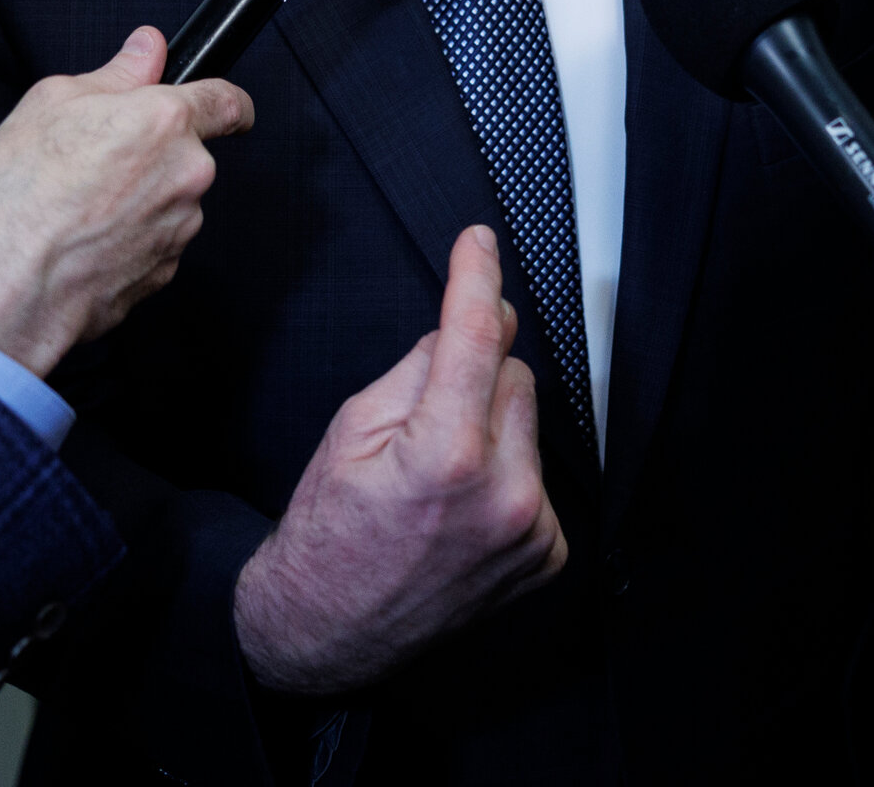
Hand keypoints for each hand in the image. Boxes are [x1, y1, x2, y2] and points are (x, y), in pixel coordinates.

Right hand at [0, 27, 252, 377]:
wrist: (11, 287)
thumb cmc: (22, 195)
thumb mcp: (52, 102)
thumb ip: (115, 73)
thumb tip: (148, 49)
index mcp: (165, 121)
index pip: (228, 102)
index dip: (229, 101)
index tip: (227, 109)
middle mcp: (187, 173)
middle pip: (188, 153)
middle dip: (153, 154)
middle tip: (97, 160)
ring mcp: (180, 227)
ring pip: (170, 199)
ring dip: (140, 198)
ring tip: (79, 205)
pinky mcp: (164, 271)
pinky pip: (155, 240)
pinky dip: (129, 237)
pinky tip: (85, 239)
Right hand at [233, 225, 566, 693]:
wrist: (327, 630)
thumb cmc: (330, 530)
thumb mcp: (354, 426)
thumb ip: (419, 367)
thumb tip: (469, 322)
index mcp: (447, 454)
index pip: (477, 335)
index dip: (476, 278)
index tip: (479, 242)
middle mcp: (503, 494)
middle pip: (513, 372)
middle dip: (473, 373)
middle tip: (422, 415)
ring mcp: (530, 530)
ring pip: (528, 419)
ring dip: (491, 422)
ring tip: (439, 471)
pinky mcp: (546, 553)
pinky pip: (536, 470)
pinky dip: (505, 469)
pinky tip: (462, 502)